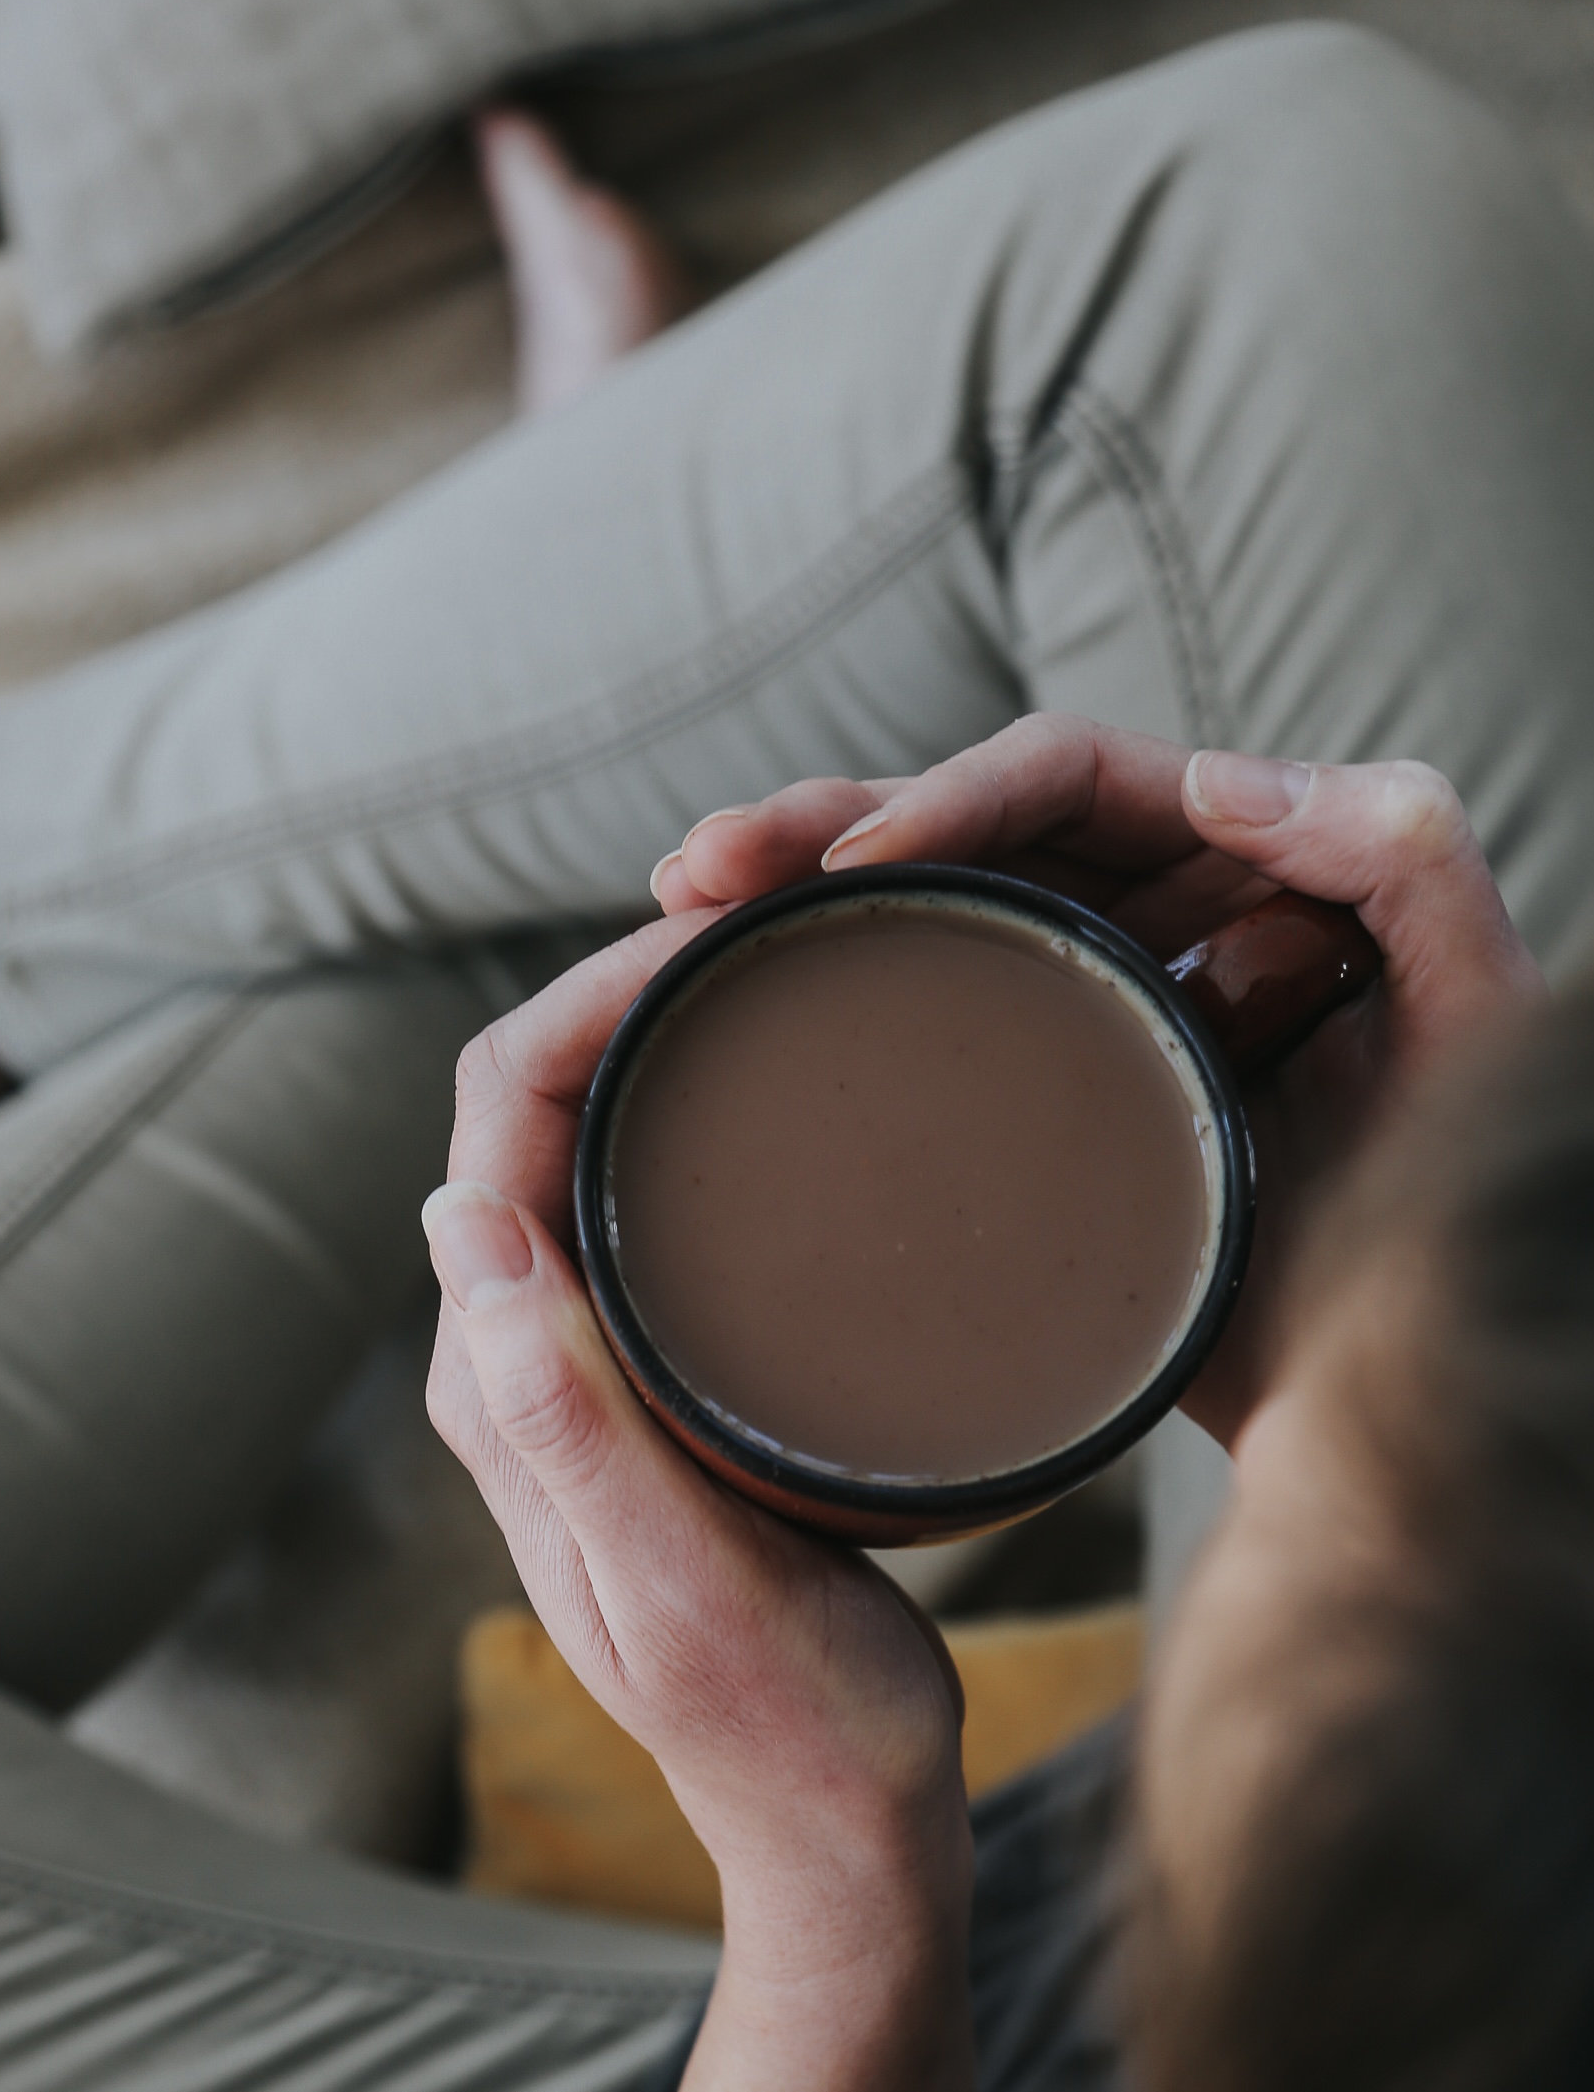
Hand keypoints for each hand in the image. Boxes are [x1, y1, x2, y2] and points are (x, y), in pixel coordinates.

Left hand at [425, 921, 975, 2091]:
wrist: (837, 1823)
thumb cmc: (786, 1719)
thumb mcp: (681, 1583)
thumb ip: (562, 1419)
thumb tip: (457, 1216)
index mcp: (497, 1383)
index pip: (495, 1128)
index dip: (581, 1004)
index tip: (704, 936)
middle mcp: (511, 1355)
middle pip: (527, 1110)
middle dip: (616, 990)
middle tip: (760, 916)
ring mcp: (573, 1361)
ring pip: (581, 1139)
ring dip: (651, 1035)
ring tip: (774, 962)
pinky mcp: (640, 1374)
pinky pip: (635, 1195)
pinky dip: (689, 1109)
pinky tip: (778, 1085)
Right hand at [649, 713, 1545, 1441]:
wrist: (1404, 1385)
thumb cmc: (1458, 1209)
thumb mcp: (1477, 1019)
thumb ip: (1404, 870)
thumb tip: (1215, 772)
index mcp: (1231, 863)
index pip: (1060, 780)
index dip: (945, 794)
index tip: (848, 861)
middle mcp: (1140, 912)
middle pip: (954, 831)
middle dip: (817, 829)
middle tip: (700, 864)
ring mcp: (1073, 999)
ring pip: (914, 914)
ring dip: (791, 895)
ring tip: (680, 909)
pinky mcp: (1023, 1090)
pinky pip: (910, 1014)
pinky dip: (819, 993)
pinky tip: (734, 1002)